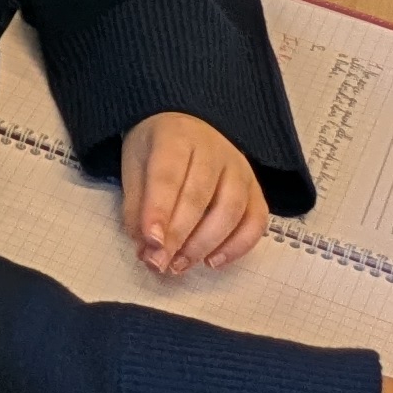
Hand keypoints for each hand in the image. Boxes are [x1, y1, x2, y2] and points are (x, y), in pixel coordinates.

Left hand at [118, 110, 269, 277]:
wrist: (187, 128)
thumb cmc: (156, 151)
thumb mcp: (135, 166)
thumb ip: (137, 205)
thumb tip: (147, 247)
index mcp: (177, 136)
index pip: (168, 175)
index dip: (159, 211)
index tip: (151, 242)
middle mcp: (214, 150)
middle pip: (199, 196)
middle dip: (178, 236)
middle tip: (160, 263)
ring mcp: (240, 169)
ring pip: (230, 210)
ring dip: (204, 245)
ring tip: (179, 265)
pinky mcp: (256, 190)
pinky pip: (256, 222)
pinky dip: (237, 247)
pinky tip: (212, 261)